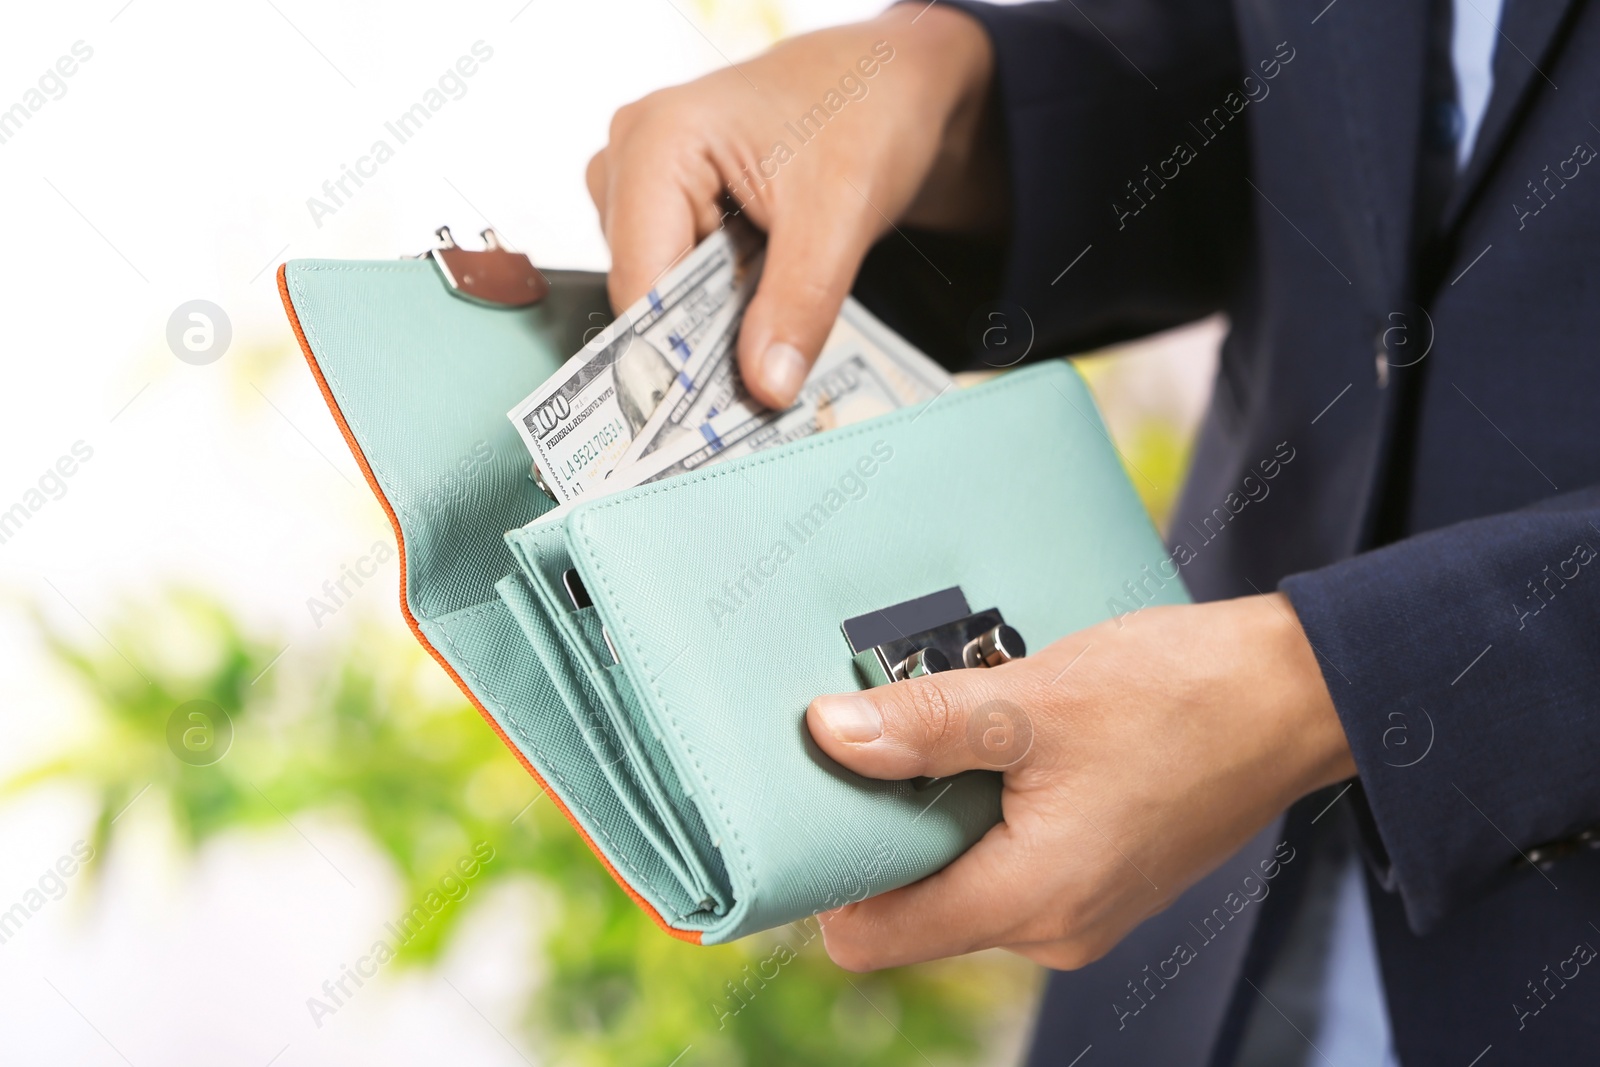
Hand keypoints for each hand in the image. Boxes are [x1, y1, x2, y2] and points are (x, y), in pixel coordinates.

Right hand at [586, 5, 1001, 408]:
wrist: (890, 81)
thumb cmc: (865, 111)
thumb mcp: (841, 214)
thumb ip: (799, 304)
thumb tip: (764, 389)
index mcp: (657, 141)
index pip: (639, 280)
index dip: (669, 357)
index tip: (706, 423)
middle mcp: (631, 157)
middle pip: (642, 290)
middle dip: (694, 348)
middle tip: (752, 402)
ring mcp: (643, 182)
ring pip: (658, 293)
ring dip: (708, 334)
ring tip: (767, 358)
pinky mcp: (667, 206)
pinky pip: (676, 280)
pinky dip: (717, 313)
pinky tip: (758, 331)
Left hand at [803, 593, 1355, 970]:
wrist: (1298, 693)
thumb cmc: (1183, 696)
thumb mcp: (1034, 701)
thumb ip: (924, 726)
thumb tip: (828, 734)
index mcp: (1031, 899)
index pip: (874, 938)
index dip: (827, 878)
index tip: (809, 808)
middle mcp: (1052, 926)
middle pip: (914, 904)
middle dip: (887, 826)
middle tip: (880, 737)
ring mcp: (1080, 905)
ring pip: (962, 874)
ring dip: (942, 807)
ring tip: (952, 725)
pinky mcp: (1100, 875)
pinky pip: (1009, 857)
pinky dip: (988, 806)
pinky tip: (1000, 740)